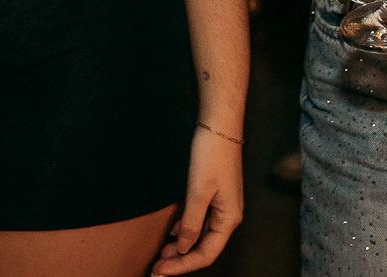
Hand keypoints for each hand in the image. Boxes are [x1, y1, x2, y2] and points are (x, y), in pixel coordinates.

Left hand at [152, 126, 242, 274]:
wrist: (218, 124)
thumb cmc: (211, 155)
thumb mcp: (198, 192)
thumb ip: (191, 223)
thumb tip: (184, 248)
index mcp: (229, 218)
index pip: (206, 254)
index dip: (183, 266)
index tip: (160, 271)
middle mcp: (228, 215)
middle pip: (204, 247)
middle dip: (180, 260)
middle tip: (157, 267)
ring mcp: (221, 204)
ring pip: (200, 235)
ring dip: (181, 246)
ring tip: (161, 254)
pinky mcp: (213, 193)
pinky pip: (199, 220)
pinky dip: (184, 230)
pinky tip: (171, 232)